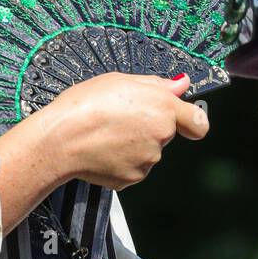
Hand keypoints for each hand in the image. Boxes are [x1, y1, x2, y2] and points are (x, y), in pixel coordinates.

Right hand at [45, 72, 207, 189]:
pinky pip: (133, 168)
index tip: (186, 120)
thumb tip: (180, 84)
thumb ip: (156, 84)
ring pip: (148, 151)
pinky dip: (121, 161)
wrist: (59, 140)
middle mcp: (160, 136)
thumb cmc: (83, 106)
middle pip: (165, 133)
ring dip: (134, 144)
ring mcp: (147, 160)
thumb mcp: (119, 80)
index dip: (192, 121)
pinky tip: (102, 150)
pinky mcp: (132, 178)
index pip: (198, 121)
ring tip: (106, 134)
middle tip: (120, 118)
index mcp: (162, 108)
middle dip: (149, 126)